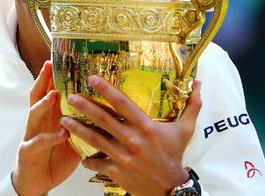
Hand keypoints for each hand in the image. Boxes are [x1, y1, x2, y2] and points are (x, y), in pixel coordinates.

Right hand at [12, 61, 80, 195]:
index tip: (60, 61)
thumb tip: (109, 116)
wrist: (36, 183)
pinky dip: (50, 137)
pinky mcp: (27, 151)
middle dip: (42, 80)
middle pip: (37, 96)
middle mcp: (38, 122)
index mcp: (49, 118)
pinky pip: (37, 141)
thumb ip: (83, 126)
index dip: (53, 76)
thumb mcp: (72, 140)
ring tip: (54, 95)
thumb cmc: (54, 160)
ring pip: (33, 114)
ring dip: (44, 104)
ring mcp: (30, 135)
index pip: (49, 91)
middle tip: (49, 66)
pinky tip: (61, 133)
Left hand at [61, 75, 202, 195]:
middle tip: (70, 97)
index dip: (107, 90)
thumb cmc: (175, 155)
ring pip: (95, 140)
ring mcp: (123, 156)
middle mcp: (133, 140)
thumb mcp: (185, 130)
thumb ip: (191, 105)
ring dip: (77, 129)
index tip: (92, 78)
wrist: (171, 188)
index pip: (123, 104)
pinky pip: (96, 163)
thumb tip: (199, 82)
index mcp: (146, 127)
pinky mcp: (116, 171)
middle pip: (103, 119)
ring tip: (64, 120)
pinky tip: (79, 155)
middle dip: (84, 107)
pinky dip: (87, 159)